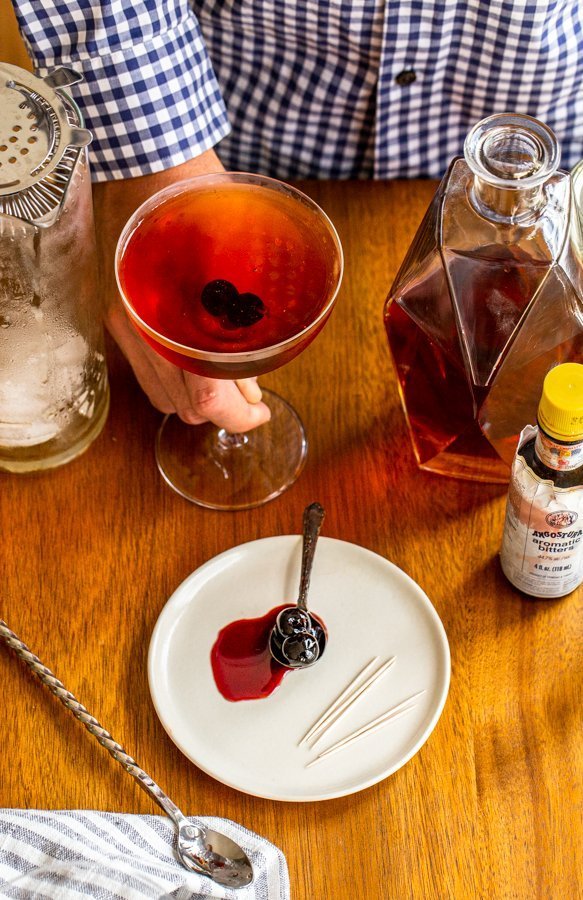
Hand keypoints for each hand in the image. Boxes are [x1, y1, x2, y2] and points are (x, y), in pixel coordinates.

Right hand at [93, 150, 270, 431]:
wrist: (149, 154)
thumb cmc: (202, 195)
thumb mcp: (241, 253)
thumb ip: (247, 322)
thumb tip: (253, 380)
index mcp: (176, 317)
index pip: (204, 399)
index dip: (238, 417)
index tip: (261, 413)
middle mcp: (140, 329)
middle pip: (182, 407)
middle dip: (220, 410)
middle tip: (250, 393)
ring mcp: (124, 320)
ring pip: (160, 394)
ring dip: (195, 397)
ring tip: (224, 378)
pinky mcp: (117, 310)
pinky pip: (144, 368)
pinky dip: (173, 376)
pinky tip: (193, 358)